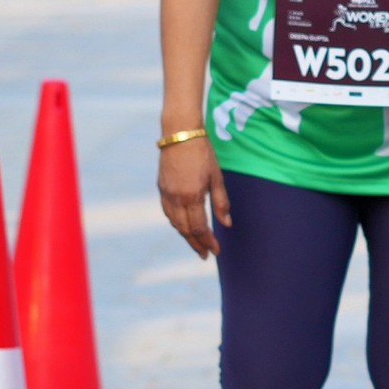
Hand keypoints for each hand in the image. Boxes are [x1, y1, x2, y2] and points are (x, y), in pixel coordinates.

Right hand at [157, 135, 229, 257]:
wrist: (180, 134)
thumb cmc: (203, 153)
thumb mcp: (217, 177)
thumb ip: (221, 202)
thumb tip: (227, 224)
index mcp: (192, 196)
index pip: (200, 228)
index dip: (208, 242)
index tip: (215, 251)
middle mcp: (176, 198)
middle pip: (185, 230)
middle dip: (196, 244)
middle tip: (205, 254)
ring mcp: (166, 194)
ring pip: (174, 223)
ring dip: (185, 235)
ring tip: (196, 243)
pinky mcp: (161, 188)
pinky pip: (168, 212)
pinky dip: (176, 222)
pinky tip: (183, 226)